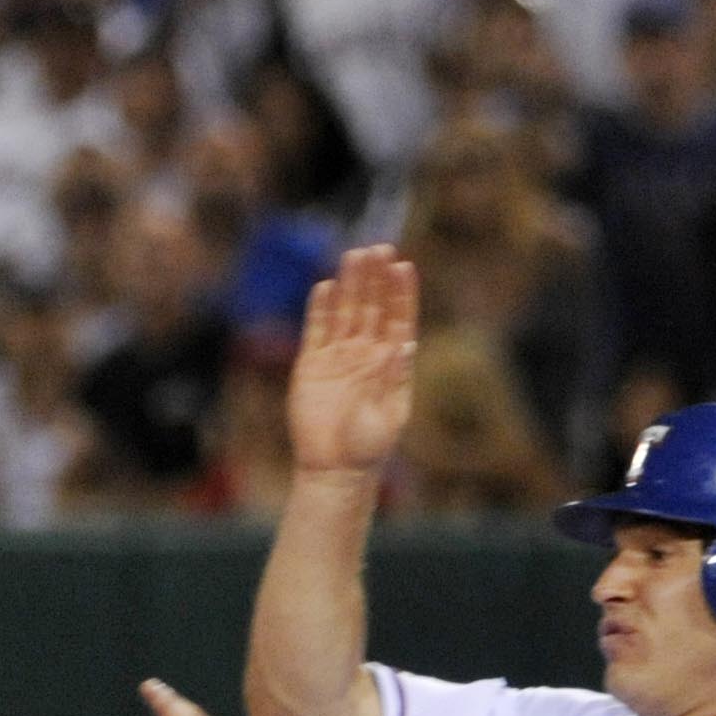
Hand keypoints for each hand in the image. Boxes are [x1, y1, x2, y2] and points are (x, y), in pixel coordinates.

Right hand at [287, 244, 417, 476]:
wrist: (334, 467)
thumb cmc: (369, 447)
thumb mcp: (389, 414)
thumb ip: (392, 378)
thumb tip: (402, 345)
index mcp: (391, 362)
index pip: (398, 319)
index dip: (401, 293)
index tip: (403, 266)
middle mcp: (366, 353)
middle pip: (371, 307)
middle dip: (375, 278)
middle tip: (378, 248)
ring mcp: (338, 357)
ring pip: (345, 312)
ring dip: (350, 284)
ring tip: (353, 254)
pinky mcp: (311, 365)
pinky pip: (316, 330)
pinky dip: (320, 309)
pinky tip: (326, 286)